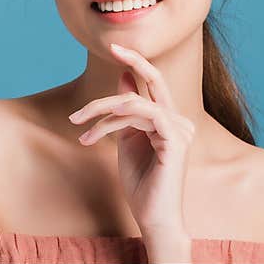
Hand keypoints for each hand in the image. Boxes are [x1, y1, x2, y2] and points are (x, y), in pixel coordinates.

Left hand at [68, 43, 195, 235]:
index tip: (115, 48)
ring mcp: (181, 130)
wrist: (152, 216)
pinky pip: (145, 115)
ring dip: (102, 111)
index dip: (137, 63)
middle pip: (154, 81)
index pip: (154, 83)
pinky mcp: (176, 141)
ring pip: (136, 102)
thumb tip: (124, 78)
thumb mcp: (126, 139)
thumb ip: (125, 111)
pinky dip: (120, 117)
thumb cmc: (140, 182)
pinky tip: (100, 127)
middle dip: (134, 60)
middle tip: (112, 47)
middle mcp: (179, 121)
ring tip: (81, 129)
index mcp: (168, 119)